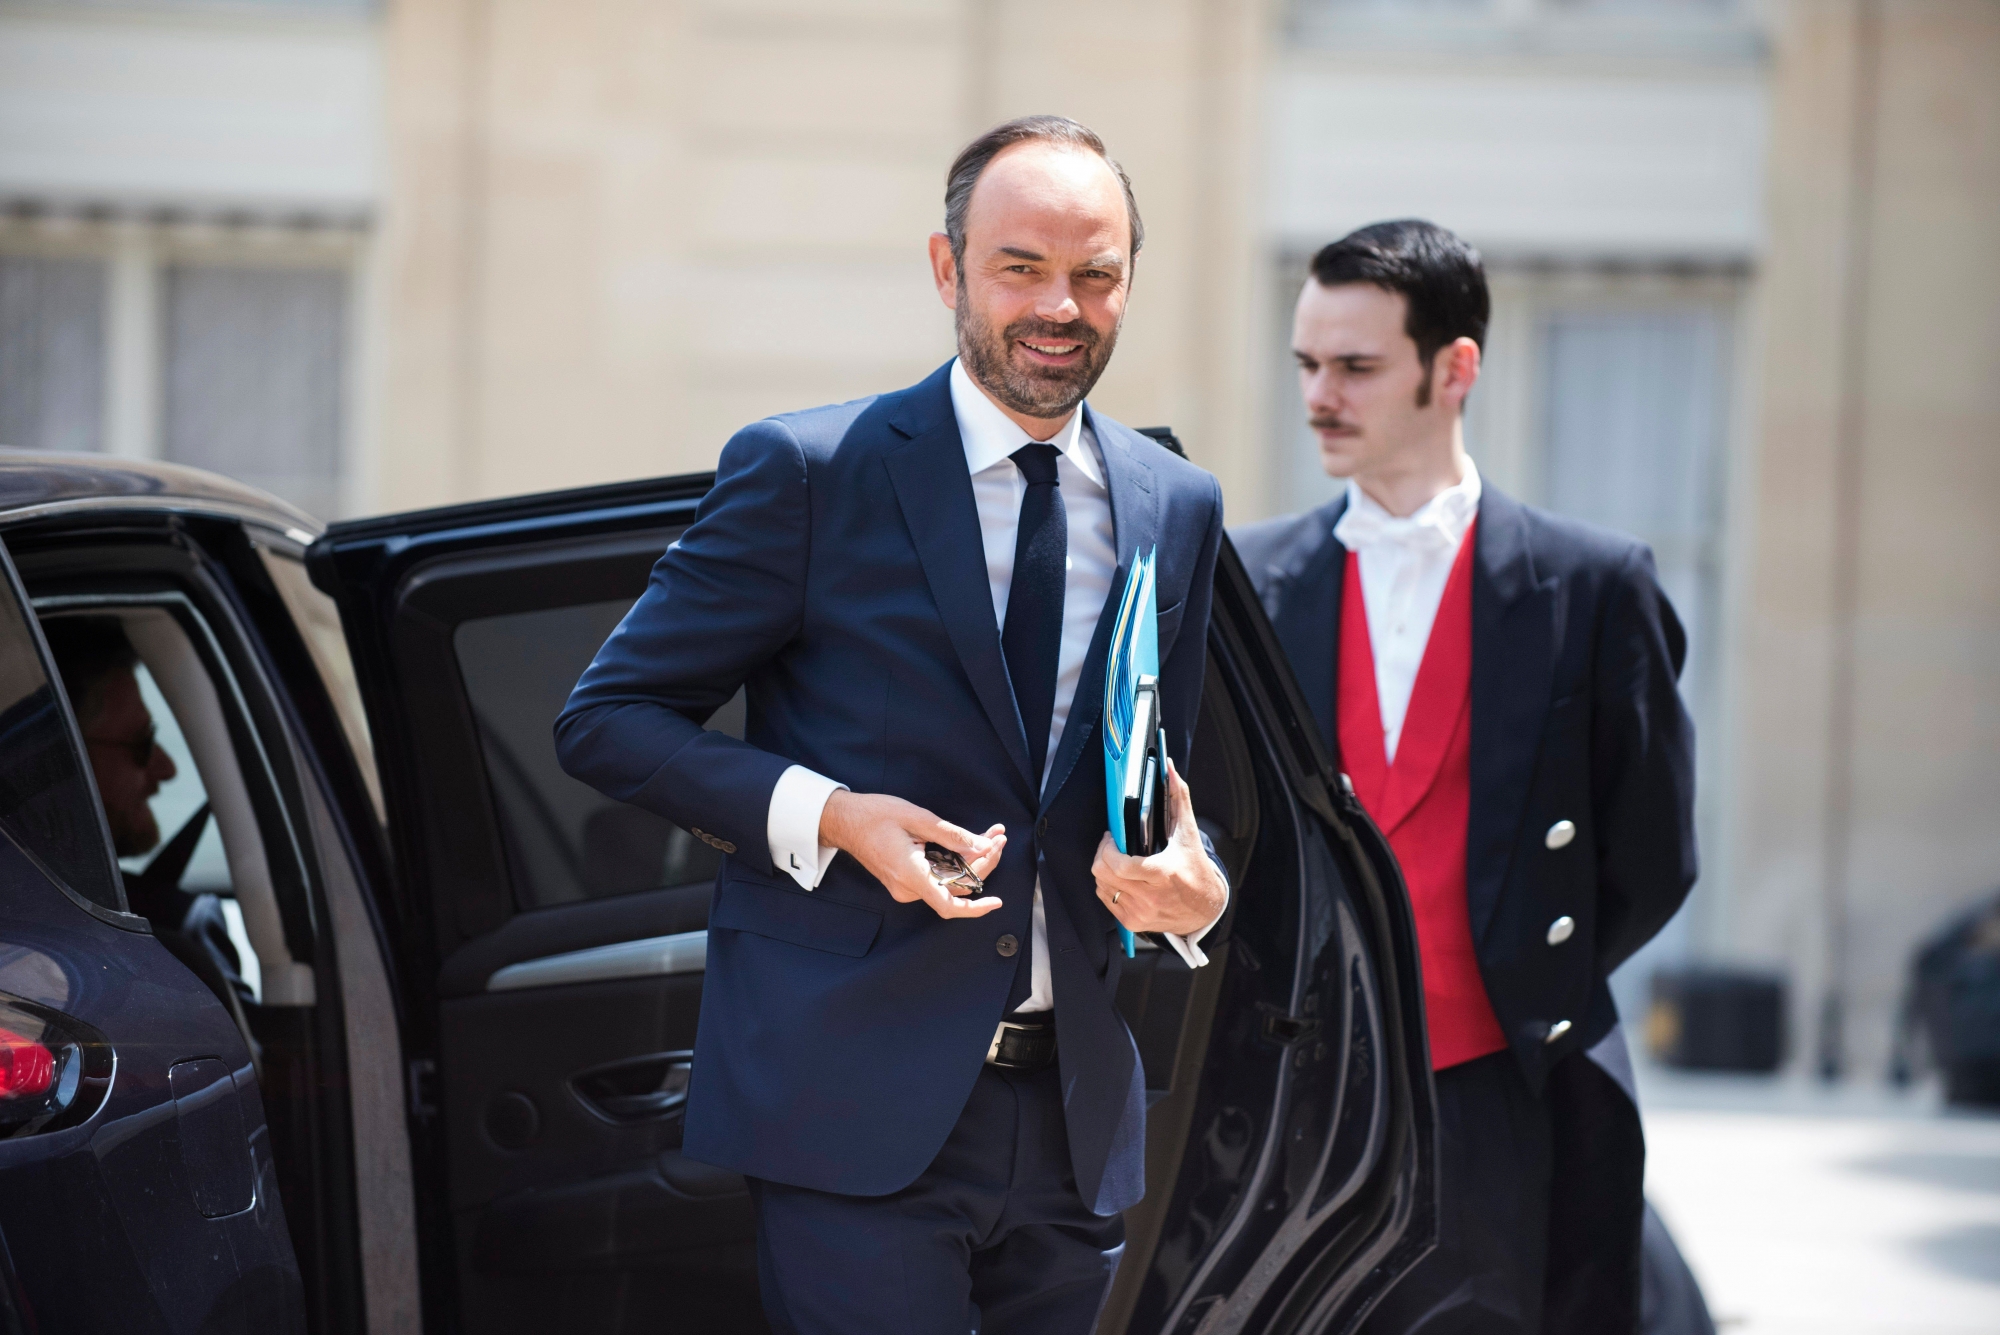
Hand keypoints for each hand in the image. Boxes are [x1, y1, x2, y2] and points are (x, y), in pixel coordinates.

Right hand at [819, 791, 1006, 918]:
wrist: (845, 821)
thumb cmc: (875, 815)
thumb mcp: (917, 818)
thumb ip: (953, 835)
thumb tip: (983, 846)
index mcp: (910, 874)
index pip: (948, 905)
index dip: (975, 909)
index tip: (996, 902)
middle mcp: (908, 887)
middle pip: (956, 887)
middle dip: (983, 864)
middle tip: (999, 838)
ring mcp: (906, 886)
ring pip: (950, 882)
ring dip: (973, 862)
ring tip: (991, 836)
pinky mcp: (906, 880)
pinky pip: (938, 877)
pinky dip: (957, 862)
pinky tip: (971, 843)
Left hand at [1092, 758, 1225, 936]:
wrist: (1206, 908)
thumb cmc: (1195, 868)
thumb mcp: (1189, 833)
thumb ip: (1178, 797)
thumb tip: (1169, 767)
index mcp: (1162, 873)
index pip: (1117, 864)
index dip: (1106, 848)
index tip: (1112, 837)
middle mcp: (1149, 896)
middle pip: (1102, 873)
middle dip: (1102, 855)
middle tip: (1112, 846)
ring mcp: (1139, 912)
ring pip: (1101, 886)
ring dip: (1104, 870)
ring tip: (1118, 861)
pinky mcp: (1133, 923)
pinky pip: (1106, 900)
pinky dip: (1108, 887)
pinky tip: (1122, 879)